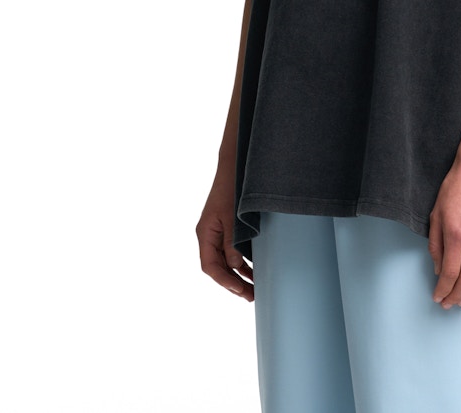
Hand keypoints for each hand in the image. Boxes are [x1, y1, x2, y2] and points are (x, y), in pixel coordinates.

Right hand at [196, 173, 253, 301]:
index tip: (240, 290)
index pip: (210, 266)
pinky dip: (243, 261)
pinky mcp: (229, 228)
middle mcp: (210, 235)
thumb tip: (236, 267)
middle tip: (252, 295)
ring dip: (240, 275)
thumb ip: (232, 243)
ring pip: (226, 260)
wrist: (236, 165)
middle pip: (218, 266)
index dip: (225, 281)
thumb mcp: (232, 218)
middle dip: (234, 283)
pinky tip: (255, 269)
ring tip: (255, 288)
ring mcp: (219, 231)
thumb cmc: (232, 188)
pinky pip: (233, 250)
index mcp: (205, 233)